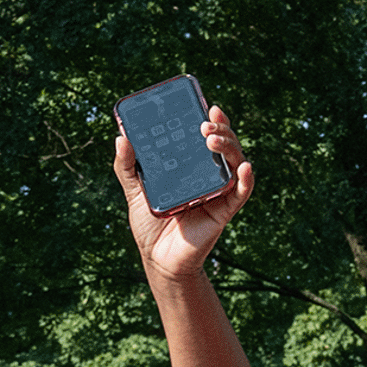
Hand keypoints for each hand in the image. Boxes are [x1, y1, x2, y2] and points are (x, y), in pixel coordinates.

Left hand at [115, 103, 254, 284]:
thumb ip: (127, 166)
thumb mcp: (134, 191)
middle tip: (205, 124)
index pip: (207, 138)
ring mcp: (218, 193)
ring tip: (212, 139)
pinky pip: (240, 193)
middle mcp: (208, 176)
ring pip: (236, 163)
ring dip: (230, 147)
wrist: (157, 260)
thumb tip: (120, 138)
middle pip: (225, 146)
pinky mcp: (224, 212)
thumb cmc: (149, 226)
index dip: (212, 120)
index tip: (208, 106)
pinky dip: (246, 180)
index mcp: (191, 167)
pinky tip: (245, 167)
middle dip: (221, 129)